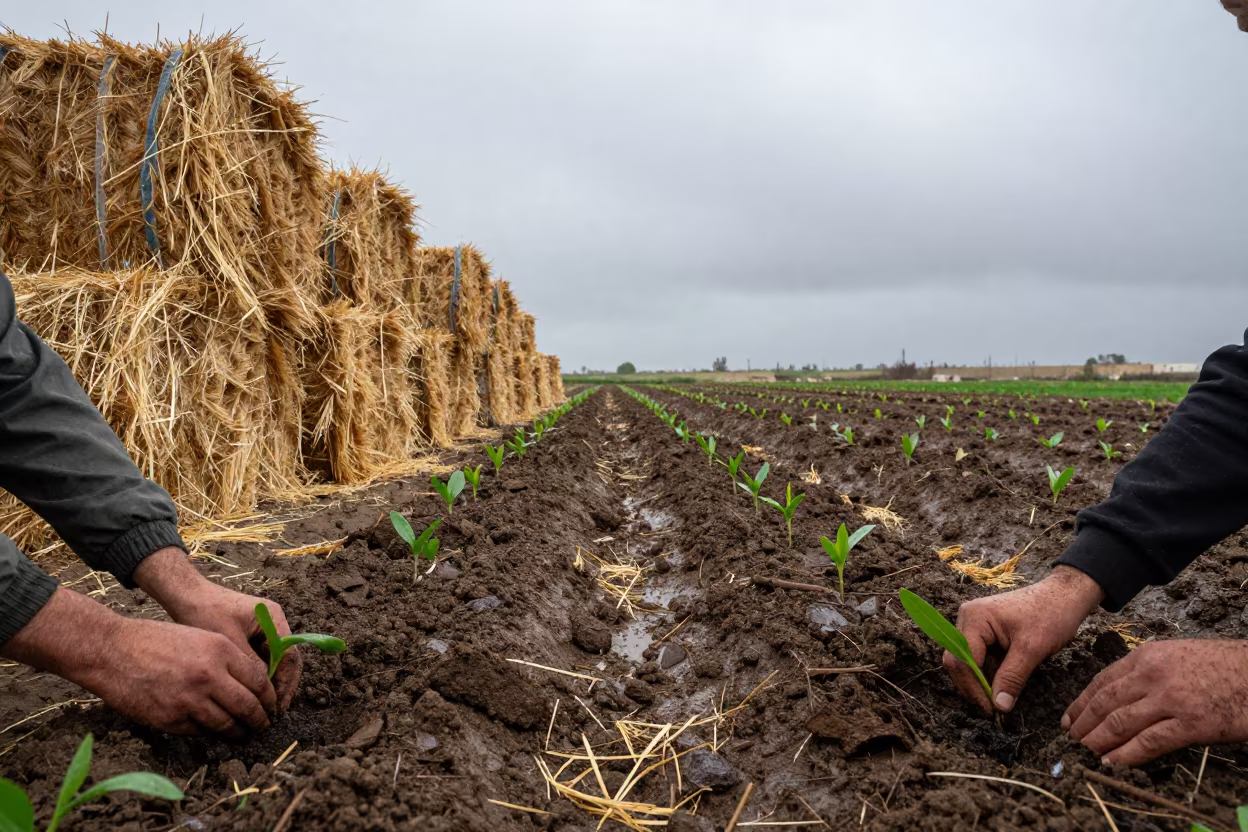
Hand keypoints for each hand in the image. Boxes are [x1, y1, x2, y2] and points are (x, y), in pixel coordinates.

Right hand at [85, 616, 276, 736]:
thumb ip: (228, 659)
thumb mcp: (200, 637)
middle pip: (248, 706)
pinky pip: (199, 731)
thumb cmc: (157, 640)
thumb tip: (252, 685)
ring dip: (239, 732)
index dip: (270, 697)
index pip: (260, 680)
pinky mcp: (170, 719)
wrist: (112, 650)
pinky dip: (209, 732)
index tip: (272, 704)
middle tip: (265, 725)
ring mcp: (189, 699)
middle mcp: (209, 675)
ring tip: (244, 734)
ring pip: (226, 724)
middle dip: (260, 719)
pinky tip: (214, 731)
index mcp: (220, 650)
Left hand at [134, 548, 302, 709]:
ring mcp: (264, 628)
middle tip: (273, 713)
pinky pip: (262, 658)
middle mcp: (274, 622)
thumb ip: (250, 665)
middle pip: (287, 659)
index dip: (285, 684)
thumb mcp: (228, 643)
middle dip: (281, 687)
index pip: (290, 655)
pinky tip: (250, 694)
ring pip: (276, 661)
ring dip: (270, 684)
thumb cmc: (204, 613)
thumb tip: (262, 693)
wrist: (185, 595)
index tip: (276, 706)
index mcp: (274, 617)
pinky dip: (259, 676)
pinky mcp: (252, 634)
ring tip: (262, 707)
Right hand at [944, 565, 1103, 712]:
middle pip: (958, 661)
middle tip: (993, 709)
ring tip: (1000, 699)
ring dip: (982, 681)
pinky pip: (980, 657)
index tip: (991, 710)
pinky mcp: (985, 631)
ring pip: (968, 662)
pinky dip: (990, 673)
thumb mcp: (1032, 649)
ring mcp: (975, 624)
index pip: (962, 660)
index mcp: (975, 618)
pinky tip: (1003, 685)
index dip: (973, 688)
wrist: (1065, 595)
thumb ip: (1012, 678)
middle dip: (973, 686)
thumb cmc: (1051, 614)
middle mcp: (968, 619)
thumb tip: (999, 707)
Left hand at [1064, 639, 1247, 765]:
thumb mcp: (1174, 655)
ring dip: (1099, 741)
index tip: (1068, 719)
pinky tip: (1113, 763)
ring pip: (1121, 723)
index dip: (1081, 703)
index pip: (1102, 682)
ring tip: (1086, 754)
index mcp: (1145, 657)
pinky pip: (1150, 741)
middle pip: (1105, 703)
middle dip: (1084, 725)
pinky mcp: (1190, 723)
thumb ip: (1146, 671)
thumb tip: (1121, 696)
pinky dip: (1127, 754)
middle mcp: (1151, 676)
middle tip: (1071, 741)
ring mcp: (1169, 699)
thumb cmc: (1220, 664)